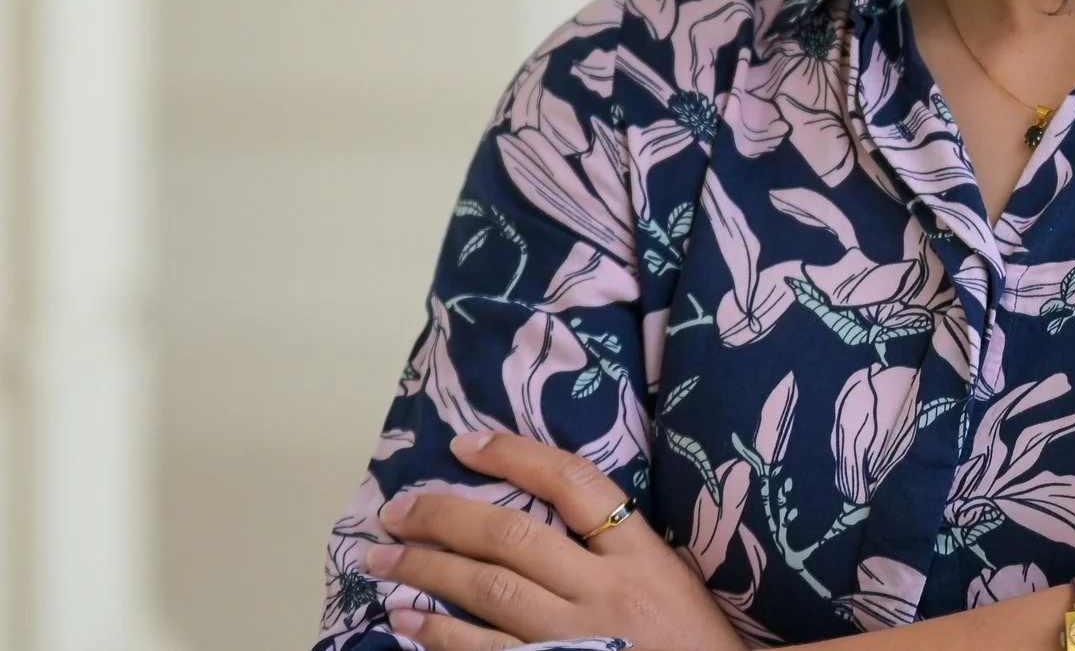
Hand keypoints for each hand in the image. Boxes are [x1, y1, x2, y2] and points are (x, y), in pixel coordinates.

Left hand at [366, 431, 740, 650]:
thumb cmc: (693, 642)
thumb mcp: (672, 578)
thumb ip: (617, 545)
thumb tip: (544, 507)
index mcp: (641, 555)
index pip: (574, 484)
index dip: (515, 456)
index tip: (465, 443)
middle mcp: (605, 592)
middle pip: (511, 537)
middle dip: (444, 517)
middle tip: (396, 507)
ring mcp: (577, 641)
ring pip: (488, 593)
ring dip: (425, 572)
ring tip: (380, 558)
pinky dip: (439, 635)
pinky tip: (405, 621)